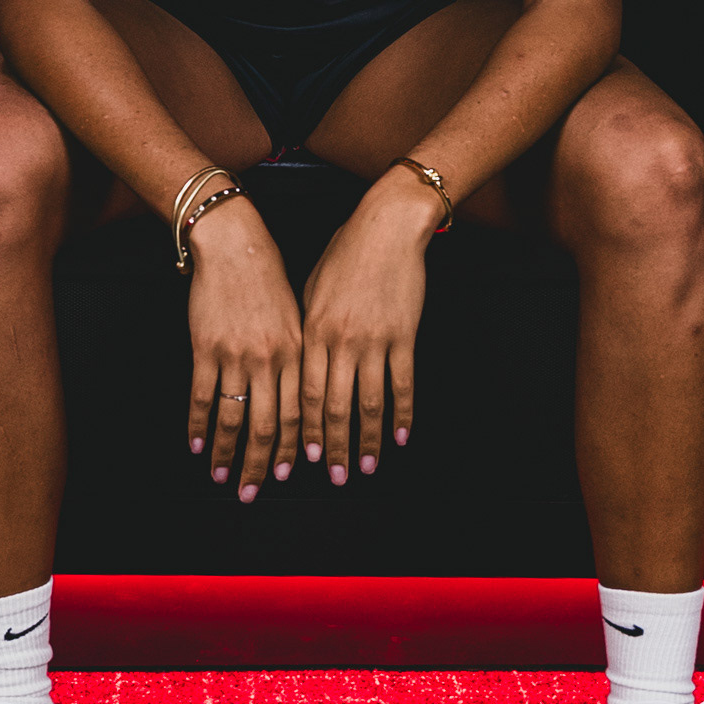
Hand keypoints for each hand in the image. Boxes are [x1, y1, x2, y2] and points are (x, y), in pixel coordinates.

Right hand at [186, 197, 303, 501]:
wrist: (235, 244)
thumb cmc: (269, 275)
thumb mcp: (298, 313)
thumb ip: (300, 353)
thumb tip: (303, 391)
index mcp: (298, 352)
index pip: (299, 413)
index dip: (294, 450)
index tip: (289, 476)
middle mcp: (270, 359)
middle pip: (269, 426)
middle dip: (262, 465)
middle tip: (253, 493)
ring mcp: (236, 355)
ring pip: (234, 417)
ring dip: (227, 453)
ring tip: (222, 478)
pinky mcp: (206, 347)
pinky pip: (202, 396)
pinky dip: (198, 424)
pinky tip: (195, 445)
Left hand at [301, 171, 441, 481]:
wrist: (385, 225)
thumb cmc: (345, 251)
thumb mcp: (312, 288)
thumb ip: (306, 328)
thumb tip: (301, 360)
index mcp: (312, 331)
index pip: (304, 394)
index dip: (302, 431)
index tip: (299, 459)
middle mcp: (340, 341)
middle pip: (334, 408)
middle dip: (331, 448)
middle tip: (332, 478)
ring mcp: (374, 340)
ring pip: (368, 403)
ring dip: (366, 441)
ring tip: (365, 468)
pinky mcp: (404, 335)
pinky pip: (402, 383)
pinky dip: (402, 414)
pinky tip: (401, 436)